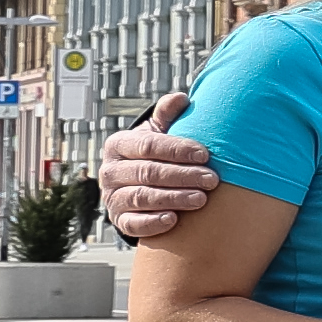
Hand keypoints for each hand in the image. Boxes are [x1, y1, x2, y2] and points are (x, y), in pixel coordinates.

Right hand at [105, 101, 217, 241]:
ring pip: (142, 197)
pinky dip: (152, 222)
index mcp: (119, 145)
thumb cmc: (154, 153)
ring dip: (173, 198)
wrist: (137, 183)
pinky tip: (173, 220)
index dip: (177, 150)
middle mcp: (110, 171)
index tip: (205, 154)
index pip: (148, 146)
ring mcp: (112, 196)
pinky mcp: (118, 219)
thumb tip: (182, 98)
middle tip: (212, 180)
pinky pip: (132, 223)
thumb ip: (167, 115)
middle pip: (147, 172)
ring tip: (201, 199)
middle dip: (182, 175)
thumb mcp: (157, 131)